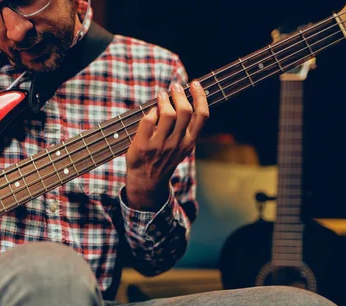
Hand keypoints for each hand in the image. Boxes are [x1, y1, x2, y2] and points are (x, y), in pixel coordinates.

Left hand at [125, 81, 208, 209]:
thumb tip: (184, 101)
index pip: (202, 116)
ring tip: (161, 96)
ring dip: (163, 100)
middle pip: (185, 110)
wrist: (147, 182)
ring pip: (167, 113)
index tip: (195, 84)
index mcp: (189, 142)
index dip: (200, 96)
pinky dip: (149, 112)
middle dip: (180, 94)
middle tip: (174, 87)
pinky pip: (148, 121)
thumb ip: (185, 129)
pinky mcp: (143, 146)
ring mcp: (160, 145)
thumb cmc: (163, 159)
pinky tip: (150, 112)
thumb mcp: (181, 148)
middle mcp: (177, 143)